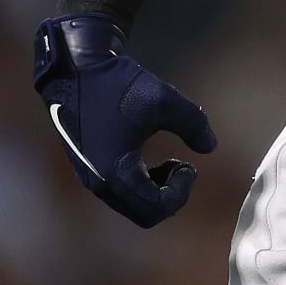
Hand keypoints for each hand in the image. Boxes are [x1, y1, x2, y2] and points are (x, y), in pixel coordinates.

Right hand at [33, 14, 216, 227]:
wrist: (76, 70)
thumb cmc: (119, 85)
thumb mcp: (165, 100)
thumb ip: (193, 124)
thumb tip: (210, 147)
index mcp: (116, 173)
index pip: (156, 209)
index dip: (181, 192)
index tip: (188, 164)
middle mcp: (98, 183)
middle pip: (143, 214)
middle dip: (168, 195)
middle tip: (180, 166)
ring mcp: (89, 176)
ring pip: (130, 204)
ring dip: (153, 190)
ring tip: (166, 162)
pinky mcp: (86, 167)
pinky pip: (118, 191)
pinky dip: (138, 182)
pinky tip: (145, 156)